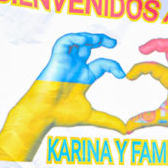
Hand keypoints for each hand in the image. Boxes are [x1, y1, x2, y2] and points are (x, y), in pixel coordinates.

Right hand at [0, 33, 125, 160]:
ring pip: (77, 41)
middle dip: (101, 40)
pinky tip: (85, 41)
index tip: (122, 75)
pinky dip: (75, 38)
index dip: (113, 66)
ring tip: (100, 40)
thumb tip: (125, 130)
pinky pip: (64, 42)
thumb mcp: (90, 116)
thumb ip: (108, 120)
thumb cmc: (60, 115)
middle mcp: (75, 67)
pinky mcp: (56, 59)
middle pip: (89, 46)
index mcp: (83, 77)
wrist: (42, 114)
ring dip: (89, 37)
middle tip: (113, 43)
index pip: (102, 64)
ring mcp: (66, 62)